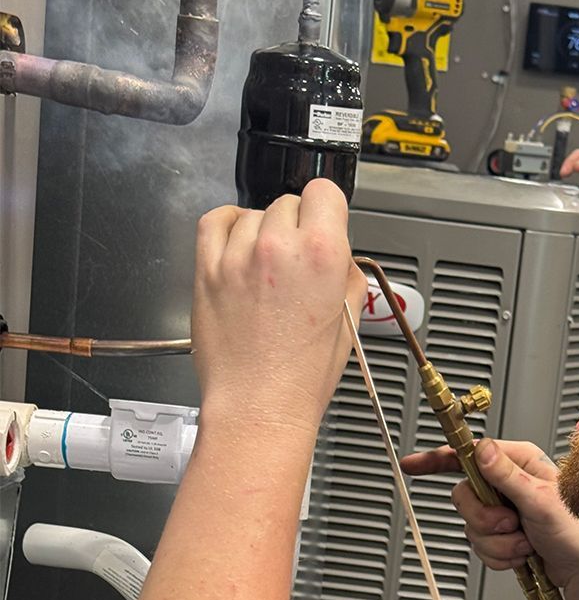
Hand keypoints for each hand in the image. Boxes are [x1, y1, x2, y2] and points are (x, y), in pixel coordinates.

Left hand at [192, 179, 367, 430]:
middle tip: (296, 264)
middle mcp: (278, 247)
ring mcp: (238, 256)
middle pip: (289, 203)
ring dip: (263, 233)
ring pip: (254, 214)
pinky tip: (239, 246)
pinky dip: (229, 226)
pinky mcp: (207, 269)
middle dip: (296, 228)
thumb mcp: (349, 320)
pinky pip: (215, 221)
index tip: (323, 223)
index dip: (327, 210)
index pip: (324, 192)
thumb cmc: (302, 377)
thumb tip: (337, 254)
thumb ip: (346, 274)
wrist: (259, 407)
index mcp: (322, 255)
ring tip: (267, 269)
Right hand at [401, 437, 578, 591]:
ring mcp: (503, 510)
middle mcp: (507, 483)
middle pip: (464, 496)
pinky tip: (522, 555)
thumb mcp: (541, 499)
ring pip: (471, 527)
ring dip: (498, 544)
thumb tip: (483, 451)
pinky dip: (500, 557)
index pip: (469, 454)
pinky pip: (481, 548)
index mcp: (518, 462)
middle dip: (484, 520)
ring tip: (525, 544)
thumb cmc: (578, 529)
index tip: (413, 465)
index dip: (438, 460)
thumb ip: (508, 476)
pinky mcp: (501, 535)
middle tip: (510, 525)